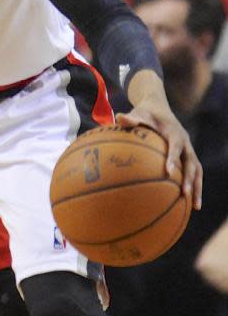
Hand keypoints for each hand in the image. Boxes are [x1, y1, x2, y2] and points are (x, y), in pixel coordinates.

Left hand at [118, 72, 201, 209]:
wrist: (158, 108)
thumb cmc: (145, 113)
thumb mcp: (138, 114)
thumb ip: (130, 118)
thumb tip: (119, 118)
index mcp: (175, 133)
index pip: (175, 147)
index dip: (173, 159)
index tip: (168, 172)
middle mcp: (185, 143)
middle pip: (192, 162)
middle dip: (190, 179)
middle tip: (184, 193)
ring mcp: (187, 150)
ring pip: (197, 171)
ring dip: (197, 188)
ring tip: (195, 207)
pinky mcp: (186, 156)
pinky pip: (192, 173)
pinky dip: (192, 187)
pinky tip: (186, 204)